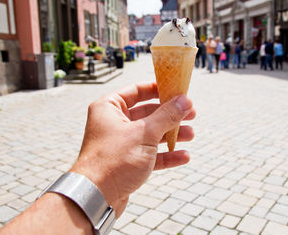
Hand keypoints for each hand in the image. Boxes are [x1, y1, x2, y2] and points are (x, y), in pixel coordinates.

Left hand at [70, 82, 194, 216]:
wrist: (96, 198)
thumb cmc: (114, 160)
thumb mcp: (145, 133)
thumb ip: (167, 116)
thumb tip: (185, 101)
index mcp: (110, 108)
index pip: (137, 90)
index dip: (159, 89)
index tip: (178, 90)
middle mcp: (113, 123)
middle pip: (148, 113)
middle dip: (171, 115)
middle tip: (191, 113)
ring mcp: (120, 143)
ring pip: (151, 134)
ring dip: (172, 135)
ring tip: (191, 135)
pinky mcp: (126, 162)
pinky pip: (150, 154)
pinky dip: (165, 155)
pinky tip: (183, 157)